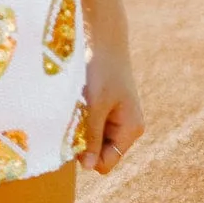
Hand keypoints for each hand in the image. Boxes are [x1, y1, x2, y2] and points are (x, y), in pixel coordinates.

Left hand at [78, 36, 145, 174]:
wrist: (103, 35)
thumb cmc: (101, 68)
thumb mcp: (95, 104)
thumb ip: (93, 136)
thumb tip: (89, 167)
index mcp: (131, 129)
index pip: (105, 163)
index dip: (87, 155)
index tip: (72, 133)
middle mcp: (127, 127)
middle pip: (98, 152)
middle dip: (83, 141)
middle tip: (73, 116)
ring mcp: (116, 117)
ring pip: (92, 137)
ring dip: (80, 127)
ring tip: (76, 104)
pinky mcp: (106, 106)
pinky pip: (90, 123)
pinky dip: (80, 116)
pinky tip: (77, 99)